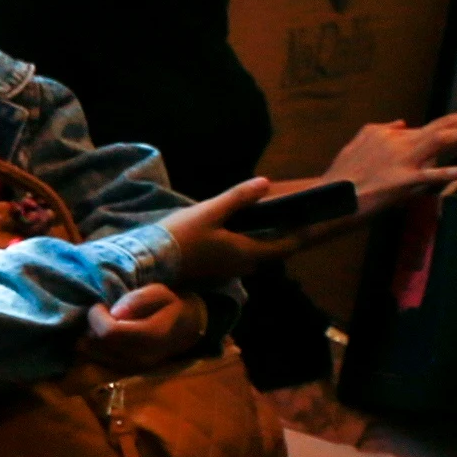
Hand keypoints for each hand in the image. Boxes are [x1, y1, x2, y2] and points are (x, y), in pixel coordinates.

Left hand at [79, 283, 203, 372]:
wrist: (187, 329)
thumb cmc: (171, 306)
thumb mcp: (160, 293)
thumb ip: (138, 299)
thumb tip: (115, 312)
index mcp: (151, 336)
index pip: (109, 332)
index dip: (97, 316)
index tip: (102, 305)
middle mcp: (141, 357)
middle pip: (96, 344)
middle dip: (92, 325)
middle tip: (103, 314)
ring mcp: (133, 368)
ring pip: (92, 354)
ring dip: (92, 337)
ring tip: (106, 324)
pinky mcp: (126, 372)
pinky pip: (97, 361)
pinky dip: (95, 348)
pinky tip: (107, 337)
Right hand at [160, 176, 308, 282]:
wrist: (146, 261)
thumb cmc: (180, 236)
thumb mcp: (210, 211)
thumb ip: (239, 197)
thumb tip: (266, 183)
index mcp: (246, 251)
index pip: (285, 247)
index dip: (300, 234)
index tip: (310, 221)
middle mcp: (240, 266)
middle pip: (269, 253)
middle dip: (280, 239)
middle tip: (285, 220)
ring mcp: (224, 272)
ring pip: (251, 257)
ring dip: (259, 243)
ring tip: (260, 225)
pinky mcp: (210, 273)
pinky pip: (235, 260)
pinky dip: (242, 247)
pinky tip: (231, 235)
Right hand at [324, 113, 456, 219]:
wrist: (330, 195)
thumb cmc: (345, 172)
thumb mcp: (363, 141)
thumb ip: (386, 129)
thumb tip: (403, 122)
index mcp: (400, 135)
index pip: (441, 122)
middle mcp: (405, 142)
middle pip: (448, 124)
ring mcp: (404, 161)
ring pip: (444, 142)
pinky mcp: (399, 181)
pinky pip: (428, 177)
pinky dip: (449, 174)